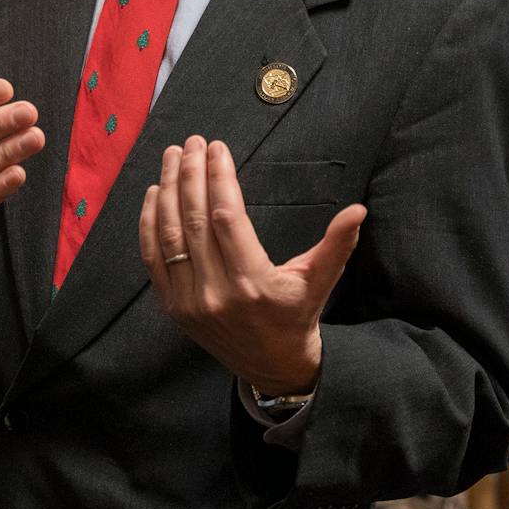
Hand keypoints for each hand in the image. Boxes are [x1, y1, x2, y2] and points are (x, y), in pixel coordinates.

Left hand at [137, 136, 365, 396]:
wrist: (272, 367)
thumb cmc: (297, 315)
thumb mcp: (320, 280)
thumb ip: (337, 243)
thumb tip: (359, 210)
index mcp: (255, 283)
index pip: (227, 218)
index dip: (219, 178)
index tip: (217, 147)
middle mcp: (217, 294)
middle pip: (194, 220)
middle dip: (190, 174)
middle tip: (192, 142)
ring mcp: (189, 303)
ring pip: (169, 235)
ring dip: (167, 190)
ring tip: (171, 156)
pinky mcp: (172, 308)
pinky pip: (153, 258)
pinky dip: (149, 223)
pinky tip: (154, 192)